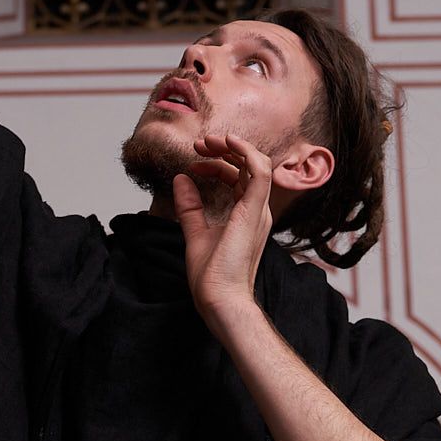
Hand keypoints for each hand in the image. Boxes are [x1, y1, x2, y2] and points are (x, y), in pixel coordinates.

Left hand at [171, 130, 273, 327]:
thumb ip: (190, 207)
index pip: (238, 178)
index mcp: (246, 215)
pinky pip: (260, 171)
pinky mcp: (255, 211)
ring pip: (257, 163)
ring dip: (233, 147)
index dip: (217, 165)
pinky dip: (246, 152)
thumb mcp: (195, 233)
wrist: (220, 298)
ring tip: (208, 142)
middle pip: (248, 167)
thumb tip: (180, 180)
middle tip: (199, 145)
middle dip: (224, 150)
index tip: (194, 165)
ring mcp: (258, 210)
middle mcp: (257, 210)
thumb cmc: (212, 276)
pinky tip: (228, 142)